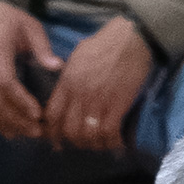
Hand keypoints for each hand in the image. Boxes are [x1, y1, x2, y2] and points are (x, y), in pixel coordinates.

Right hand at [0, 0, 62, 139]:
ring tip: (28, 133)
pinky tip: (12, 130)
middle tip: (38, 131)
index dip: (21, 100)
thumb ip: (42, 46)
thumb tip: (57, 67)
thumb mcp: (30, 25)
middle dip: (17, 119)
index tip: (38, 113)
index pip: (5, 81)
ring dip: (6, 124)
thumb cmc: (10, 22)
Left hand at [40, 13, 155, 153]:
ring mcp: (99, 101)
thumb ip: (68, 76)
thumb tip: (65, 92)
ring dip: (93, 144)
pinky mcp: (117, 105)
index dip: (52, 131)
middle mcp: (80, 94)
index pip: (52, 114)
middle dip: (73, 142)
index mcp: (68, 81)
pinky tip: (114, 142)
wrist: (131, 39)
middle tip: (80, 144)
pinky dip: (111, 142)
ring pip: (88, 135)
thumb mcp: (78, 56)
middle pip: (69, 130)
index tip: (56, 139)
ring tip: (98, 144)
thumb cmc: (104, 43)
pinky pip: (109, 133)